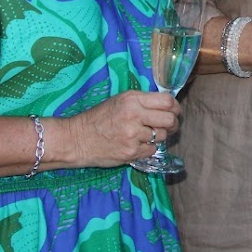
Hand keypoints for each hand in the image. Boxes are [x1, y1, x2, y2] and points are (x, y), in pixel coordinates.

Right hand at [67, 89, 181, 166]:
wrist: (77, 139)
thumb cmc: (98, 118)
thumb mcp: (119, 101)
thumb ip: (142, 101)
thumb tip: (167, 105)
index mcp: (132, 99)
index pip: (167, 101)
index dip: (175, 107)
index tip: (174, 111)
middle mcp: (134, 115)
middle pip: (170, 120)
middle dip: (173, 123)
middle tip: (169, 126)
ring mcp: (133, 135)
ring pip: (162, 136)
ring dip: (159, 136)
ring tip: (147, 135)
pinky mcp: (131, 152)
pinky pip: (152, 150)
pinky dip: (148, 148)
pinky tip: (137, 144)